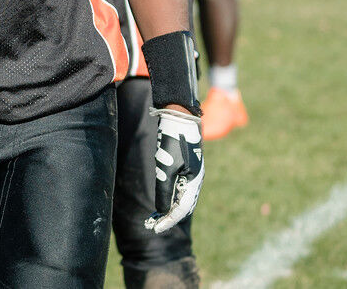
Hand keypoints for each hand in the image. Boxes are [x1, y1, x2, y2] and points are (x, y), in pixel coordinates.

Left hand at [144, 106, 204, 233]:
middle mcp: (195, 181)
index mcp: (194, 183)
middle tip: (152, 225)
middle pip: (183, 207)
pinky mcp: (186, 168)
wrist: (179, 117)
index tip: (154, 228)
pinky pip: (180, 189)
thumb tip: (161, 210)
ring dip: (169, 209)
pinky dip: (171, 197)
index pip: (181, 210)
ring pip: (182, 199)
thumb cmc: (173, 141)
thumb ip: (164, 190)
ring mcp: (192, 174)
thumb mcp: (166, 168)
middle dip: (168, 217)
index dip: (168, 221)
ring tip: (155, 217)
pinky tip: (162, 200)